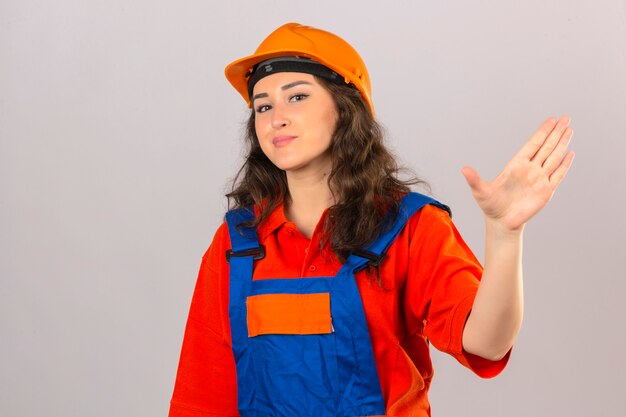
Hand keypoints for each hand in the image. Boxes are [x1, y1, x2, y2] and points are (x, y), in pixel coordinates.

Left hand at [462, 115, 574, 231]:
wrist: (501, 222)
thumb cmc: (490, 205)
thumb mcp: (480, 191)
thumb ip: (474, 179)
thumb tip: (463, 169)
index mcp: (516, 165)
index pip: (532, 144)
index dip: (542, 132)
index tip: (551, 120)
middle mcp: (530, 169)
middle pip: (546, 147)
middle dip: (556, 132)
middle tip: (565, 118)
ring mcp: (539, 179)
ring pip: (554, 157)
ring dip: (562, 143)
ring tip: (570, 129)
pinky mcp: (546, 191)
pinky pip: (558, 175)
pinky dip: (564, 164)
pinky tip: (570, 153)